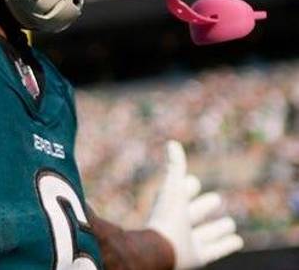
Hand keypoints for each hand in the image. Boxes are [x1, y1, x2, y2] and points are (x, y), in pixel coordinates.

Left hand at [147, 140, 243, 268]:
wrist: (161, 251)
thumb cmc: (167, 217)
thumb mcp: (173, 188)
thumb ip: (175, 166)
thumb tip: (172, 142)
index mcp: (169, 206)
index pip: (179, 193)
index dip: (186, 186)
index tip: (193, 181)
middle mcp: (178, 224)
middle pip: (192, 213)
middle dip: (202, 207)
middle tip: (216, 199)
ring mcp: (187, 241)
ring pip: (205, 234)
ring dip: (217, 229)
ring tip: (230, 223)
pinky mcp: (198, 256)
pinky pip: (214, 250)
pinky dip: (226, 245)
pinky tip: (238, 241)